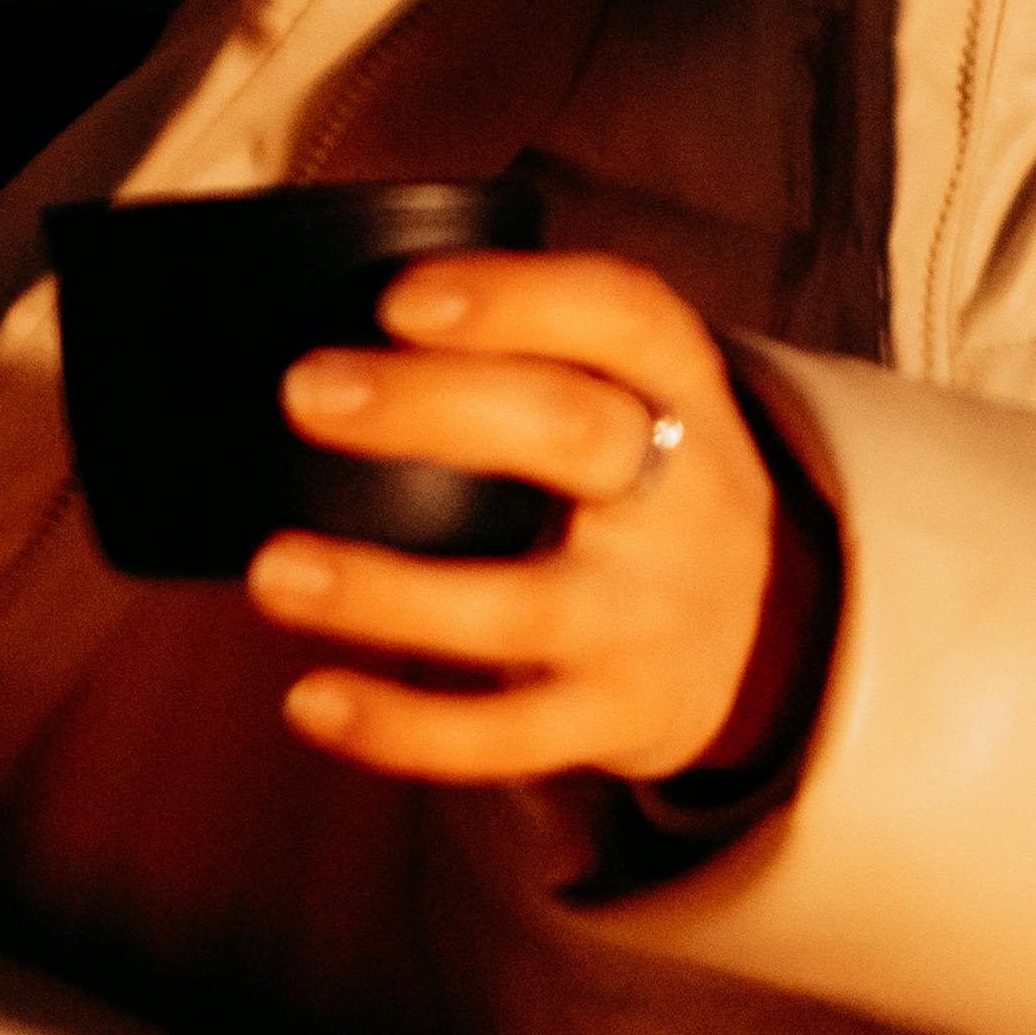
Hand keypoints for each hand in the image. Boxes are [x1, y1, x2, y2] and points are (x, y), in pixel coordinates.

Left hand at [255, 252, 783, 784]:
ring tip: (272, 571)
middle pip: (571, 435)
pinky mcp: (620, 719)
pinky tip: (309, 701)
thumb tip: (311, 300)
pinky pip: (506, 734)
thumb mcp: (626, 396)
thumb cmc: (628, 482)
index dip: (514, 300)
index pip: (622, 316)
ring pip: (524, 605)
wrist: (763, 640)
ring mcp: (655, 617)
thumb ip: (518, 351)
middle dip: (430, 408)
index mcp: (679, 387)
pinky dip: (401, 726)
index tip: (396, 300)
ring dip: (388, 590)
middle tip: (304, 393)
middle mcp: (686, 496)